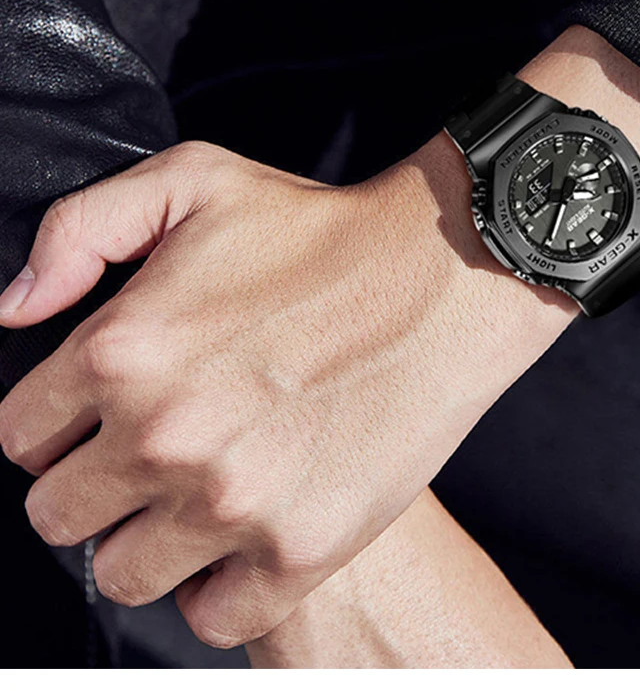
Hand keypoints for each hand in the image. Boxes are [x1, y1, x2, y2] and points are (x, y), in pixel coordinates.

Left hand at [0, 137, 574, 646]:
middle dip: (93, 485)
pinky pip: (210, 615)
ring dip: (148, 539)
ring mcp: (232, 503)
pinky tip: (246, 530)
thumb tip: (16, 308)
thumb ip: (79, 230)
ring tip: (199, 493)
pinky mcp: (299, 548)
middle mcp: (165, 437)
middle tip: (153, 452)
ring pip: (123, 574)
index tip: (106, 413)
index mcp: (122, 351)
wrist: (440, 279)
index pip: (21, 438)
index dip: (58, 424)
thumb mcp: (194, 180)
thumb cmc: (322, 232)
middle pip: (58, 518)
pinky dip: (219, 583)